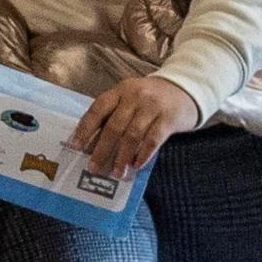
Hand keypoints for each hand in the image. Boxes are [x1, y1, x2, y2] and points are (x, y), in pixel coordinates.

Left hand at [70, 74, 201, 180]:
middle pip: (114, 126)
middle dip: (102, 149)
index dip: (85, 128)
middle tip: (94, 167)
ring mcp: (152, 106)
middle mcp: (134, 96)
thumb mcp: (129, 99)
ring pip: (132, 135)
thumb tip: (90, 145)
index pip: (98, 109)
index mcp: (120, 91)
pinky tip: (136, 165)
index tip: (75, 147)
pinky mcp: (168, 118)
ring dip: (122, 156)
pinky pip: (153, 139)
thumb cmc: (150, 99)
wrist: (185, 89)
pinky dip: (143, 154)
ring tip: (116, 172)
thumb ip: (112, 115)